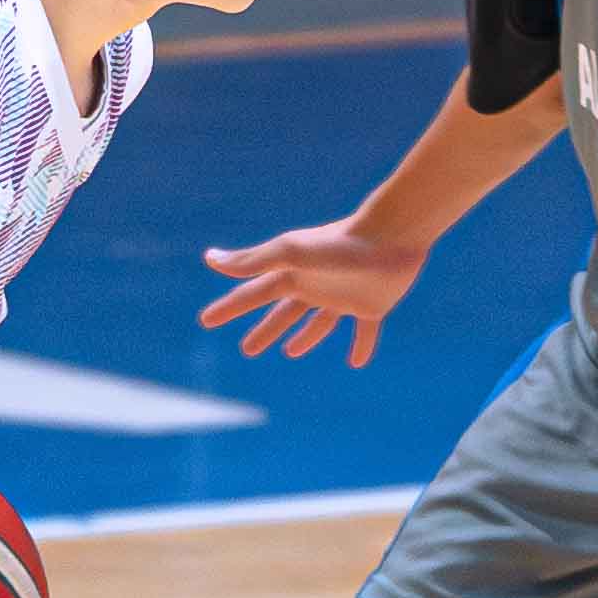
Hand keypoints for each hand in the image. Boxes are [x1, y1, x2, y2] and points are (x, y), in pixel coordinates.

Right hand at [199, 217, 427, 364]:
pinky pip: (364, 331)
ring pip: (318, 323)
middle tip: (247, 350)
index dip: (230, 308)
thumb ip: (253, 260)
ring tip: (290, 353)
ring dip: (304, 338)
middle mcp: (315, 286)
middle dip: (264, 330)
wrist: (392, 235)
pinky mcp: (372, 305)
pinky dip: (361, 346)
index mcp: (292, 275)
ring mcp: (343, 296)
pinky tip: (356, 362)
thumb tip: (210, 259)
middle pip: (283, 314)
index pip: (252, 295)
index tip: (206, 320)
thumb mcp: (291, 254)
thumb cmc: (340, 243)